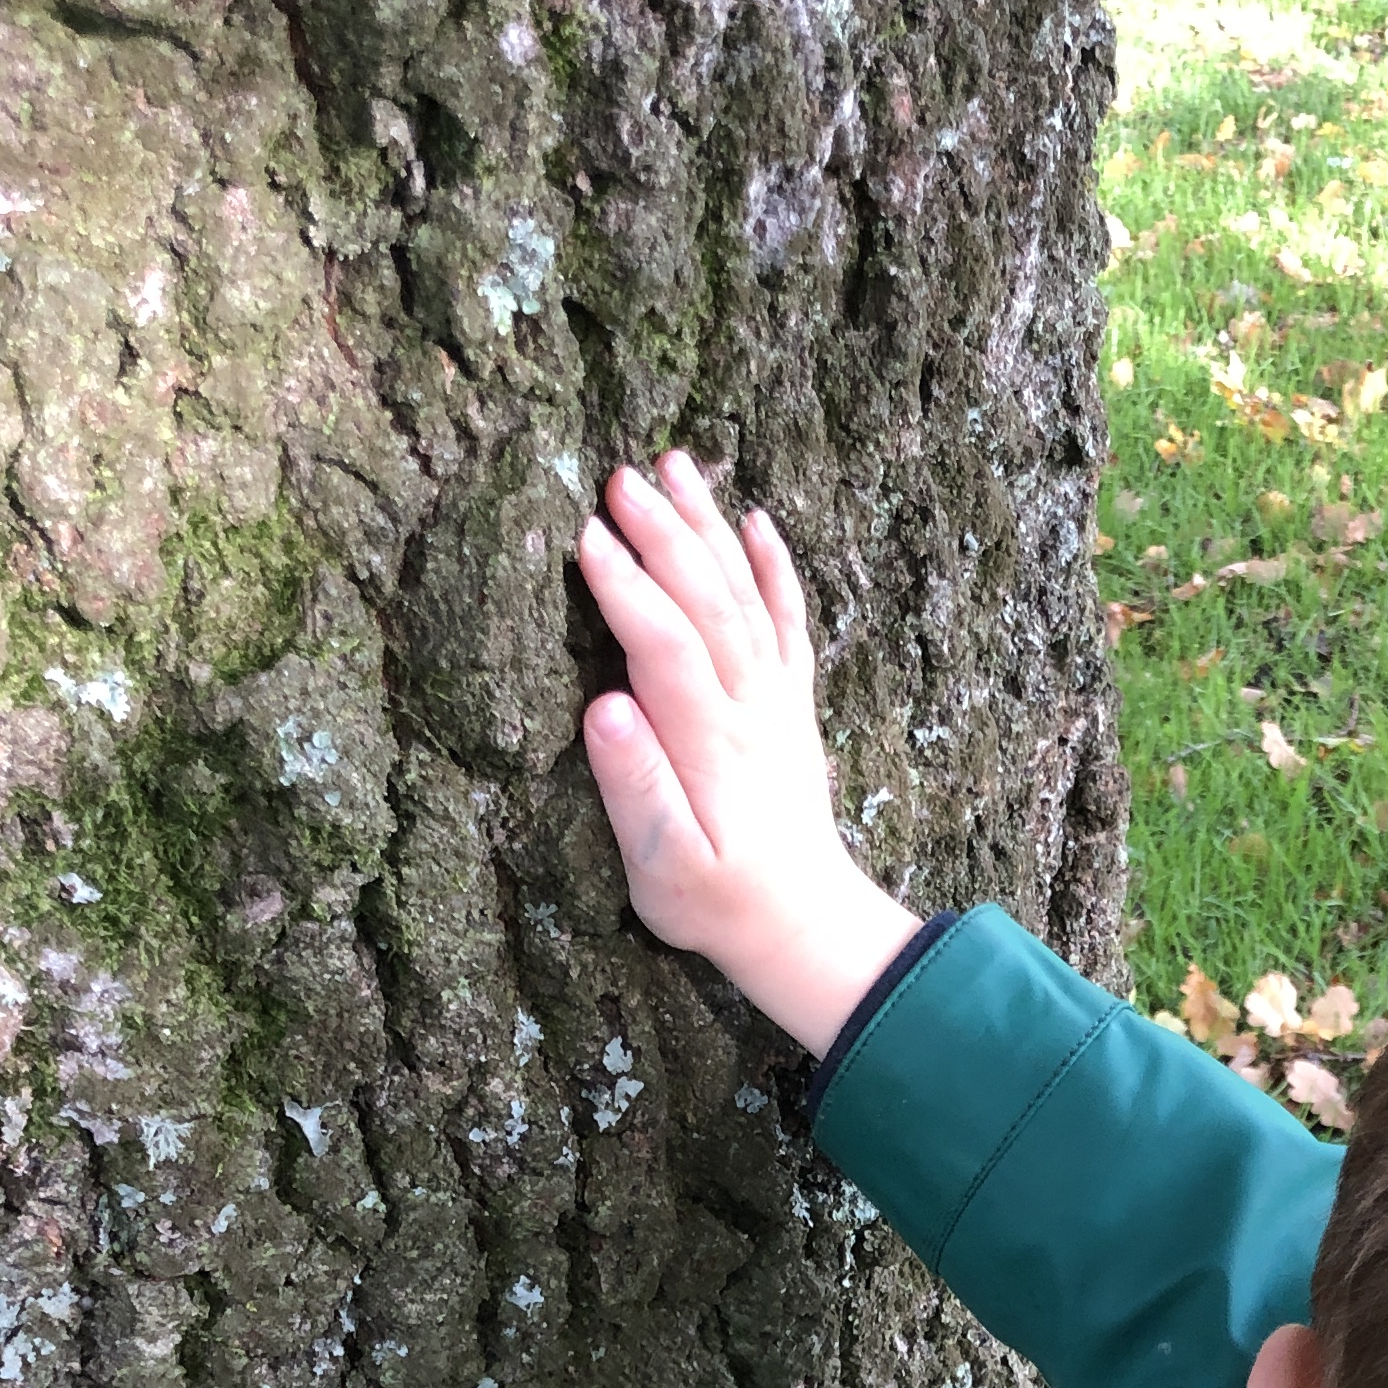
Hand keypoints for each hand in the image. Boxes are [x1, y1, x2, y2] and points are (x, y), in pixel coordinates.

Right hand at [576, 453, 915, 1055]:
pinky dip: (775, 569)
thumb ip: (635, 788)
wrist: (802, 923)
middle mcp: (750, 709)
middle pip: (707, 602)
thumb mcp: (664, 868)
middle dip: (663, 534)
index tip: (586, 535)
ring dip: (710, 529)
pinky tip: (755, 520)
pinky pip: (789, 623)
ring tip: (675, 464)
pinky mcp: (790, 705)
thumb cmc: (718, 904)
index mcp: (710, 745)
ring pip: (744, 596)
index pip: (665, 647)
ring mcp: (776, 701)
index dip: (626, 589)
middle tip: (617, 474)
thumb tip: (605, 707)